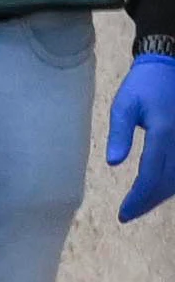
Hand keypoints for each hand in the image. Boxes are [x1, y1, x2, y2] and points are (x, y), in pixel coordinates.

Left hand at [119, 50, 174, 225]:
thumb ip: (119, 134)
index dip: (138, 197)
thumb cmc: (143, 85)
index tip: (123, 213)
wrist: (169, 67)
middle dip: (148, 201)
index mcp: (163, 133)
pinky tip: (157, 190)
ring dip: (160, 195)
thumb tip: (113, 163)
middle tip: (127, 214)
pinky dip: (171, 183)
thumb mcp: (123, 106)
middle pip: (168, 181)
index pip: (151, 174)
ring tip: (139, 206)